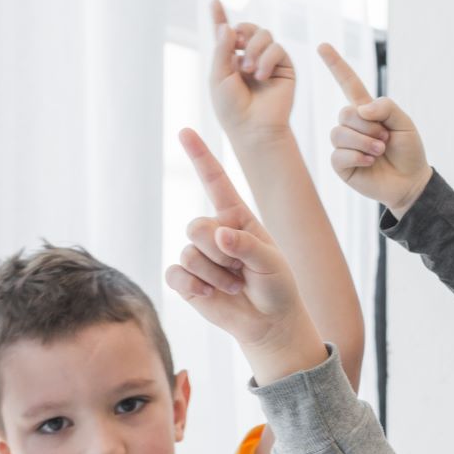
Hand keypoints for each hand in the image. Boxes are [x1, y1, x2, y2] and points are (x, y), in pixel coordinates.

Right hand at [164, 129, 321, 378]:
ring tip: (236, 285)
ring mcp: (197, 254)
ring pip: (189, 253)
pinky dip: (194, 286)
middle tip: (242, 272)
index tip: (185, 131)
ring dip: (216, 275)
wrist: (270, 322)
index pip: (215, 181)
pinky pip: (175, 273)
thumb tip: (218, 236)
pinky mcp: (185, 278)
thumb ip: (247, 246)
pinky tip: (211, 294)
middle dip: (219, 253)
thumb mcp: (273, 263)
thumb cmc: (277, 287)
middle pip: (196, 226)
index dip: (200, 157)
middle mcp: (214, 231)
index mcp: (237, 217)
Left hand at [209, 0, 296, 137]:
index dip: (220, 17)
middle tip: (238, 45)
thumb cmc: (232, 108)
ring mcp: (268, 62)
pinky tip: (261, 75)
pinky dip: (267, 58)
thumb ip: (222, 49)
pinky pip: (277, 48)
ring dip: (254, 48)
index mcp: (230, 60)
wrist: (254, 127)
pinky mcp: (285, 68)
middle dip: (243, 32)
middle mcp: (250, 58)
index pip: (226, 35)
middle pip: (249, 28)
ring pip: (264, 34)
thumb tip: (228, 26)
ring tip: (249, 70)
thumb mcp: (218, 76)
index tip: (214, 2)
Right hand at [318, 45, 430, 216]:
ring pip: (340, 133)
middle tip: (386, 139)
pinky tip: (370, 163)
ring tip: (380, 151)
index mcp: (366, 110)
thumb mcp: (405, 123)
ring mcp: (344, 144)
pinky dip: (358, 157)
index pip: (348, 83)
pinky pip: (339, 154)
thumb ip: (386, 107)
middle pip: (345, 113)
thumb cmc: (408, 151)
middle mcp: (351, 125)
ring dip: (365, 143)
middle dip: (369, 127)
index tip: (323, 45)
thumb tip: (360, 109)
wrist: (410, 182)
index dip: (336, 65)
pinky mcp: (340, 164)